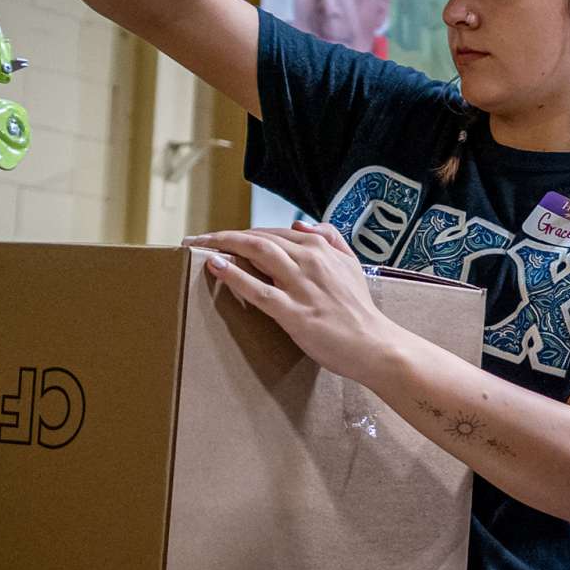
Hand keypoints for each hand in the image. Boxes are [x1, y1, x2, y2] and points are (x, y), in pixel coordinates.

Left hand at [188, 223, 406, 383]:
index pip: (274, 232)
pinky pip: (258, 290)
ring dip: (222, 246)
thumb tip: (301, 225)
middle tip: (195, 241)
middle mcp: (310, 261)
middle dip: (222, 236)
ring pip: (257, 253)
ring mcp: (301, 286)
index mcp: (321, 249)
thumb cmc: (359, 311)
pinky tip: (215, 267)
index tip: (219, 237)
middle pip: (259, 238)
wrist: (375, 345)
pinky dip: (234, 275)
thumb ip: (331, 240)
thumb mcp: (352, 265)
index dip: (243, 232)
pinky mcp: (294, 313)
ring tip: (196, 248)